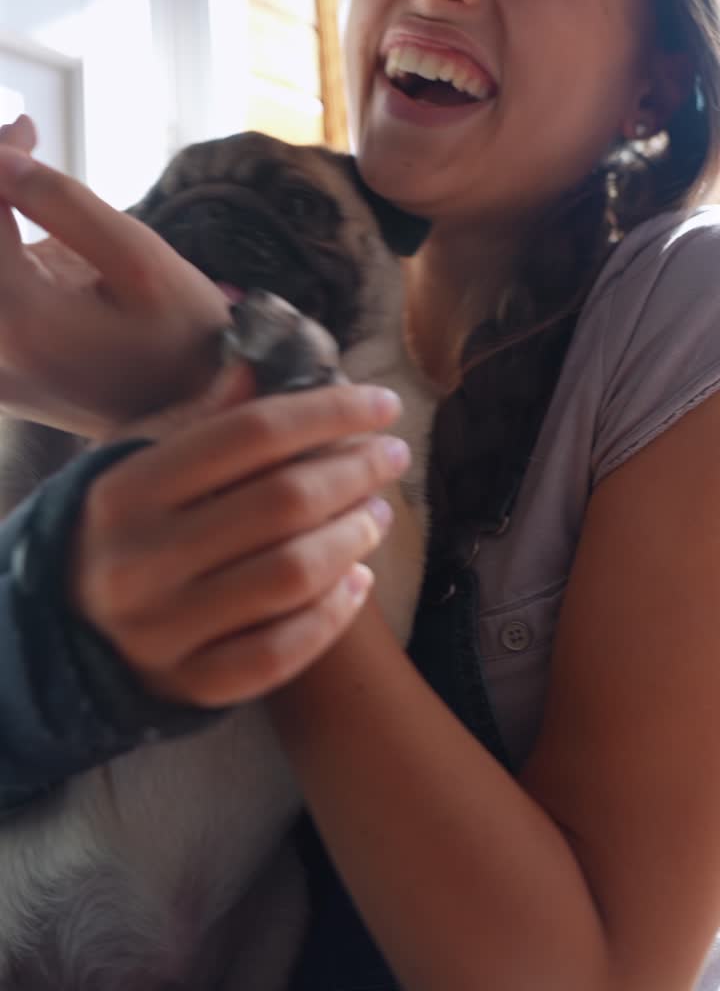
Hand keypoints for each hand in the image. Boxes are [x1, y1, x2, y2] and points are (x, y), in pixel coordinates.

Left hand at [0, 117, 229, 436]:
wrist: (200, 416)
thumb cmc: (183, 333)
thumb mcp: (139, 257)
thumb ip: (64, 202)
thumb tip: (0, 158)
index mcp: (18, 321)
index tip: (28, 128)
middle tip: (21, 145)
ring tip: (23, 177)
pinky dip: (4, 259)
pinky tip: (19, 226)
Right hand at [69, 383, 408, 705]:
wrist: (65, 626)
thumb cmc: (122, 525)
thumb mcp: (138, 458)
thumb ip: (199, 416)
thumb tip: (257, 368)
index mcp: (129, 489)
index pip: (251, 434)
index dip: (329, 412)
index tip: (382, 403)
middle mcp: (141, 560)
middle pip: (282, 503)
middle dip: (354, 471)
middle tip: (392, 457)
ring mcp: (165, 629)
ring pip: (291, 576)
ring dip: (353, 538)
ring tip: (378, 514)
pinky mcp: (191, 685)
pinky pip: (282, 653)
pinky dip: (333, 614)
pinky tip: (360, 580)